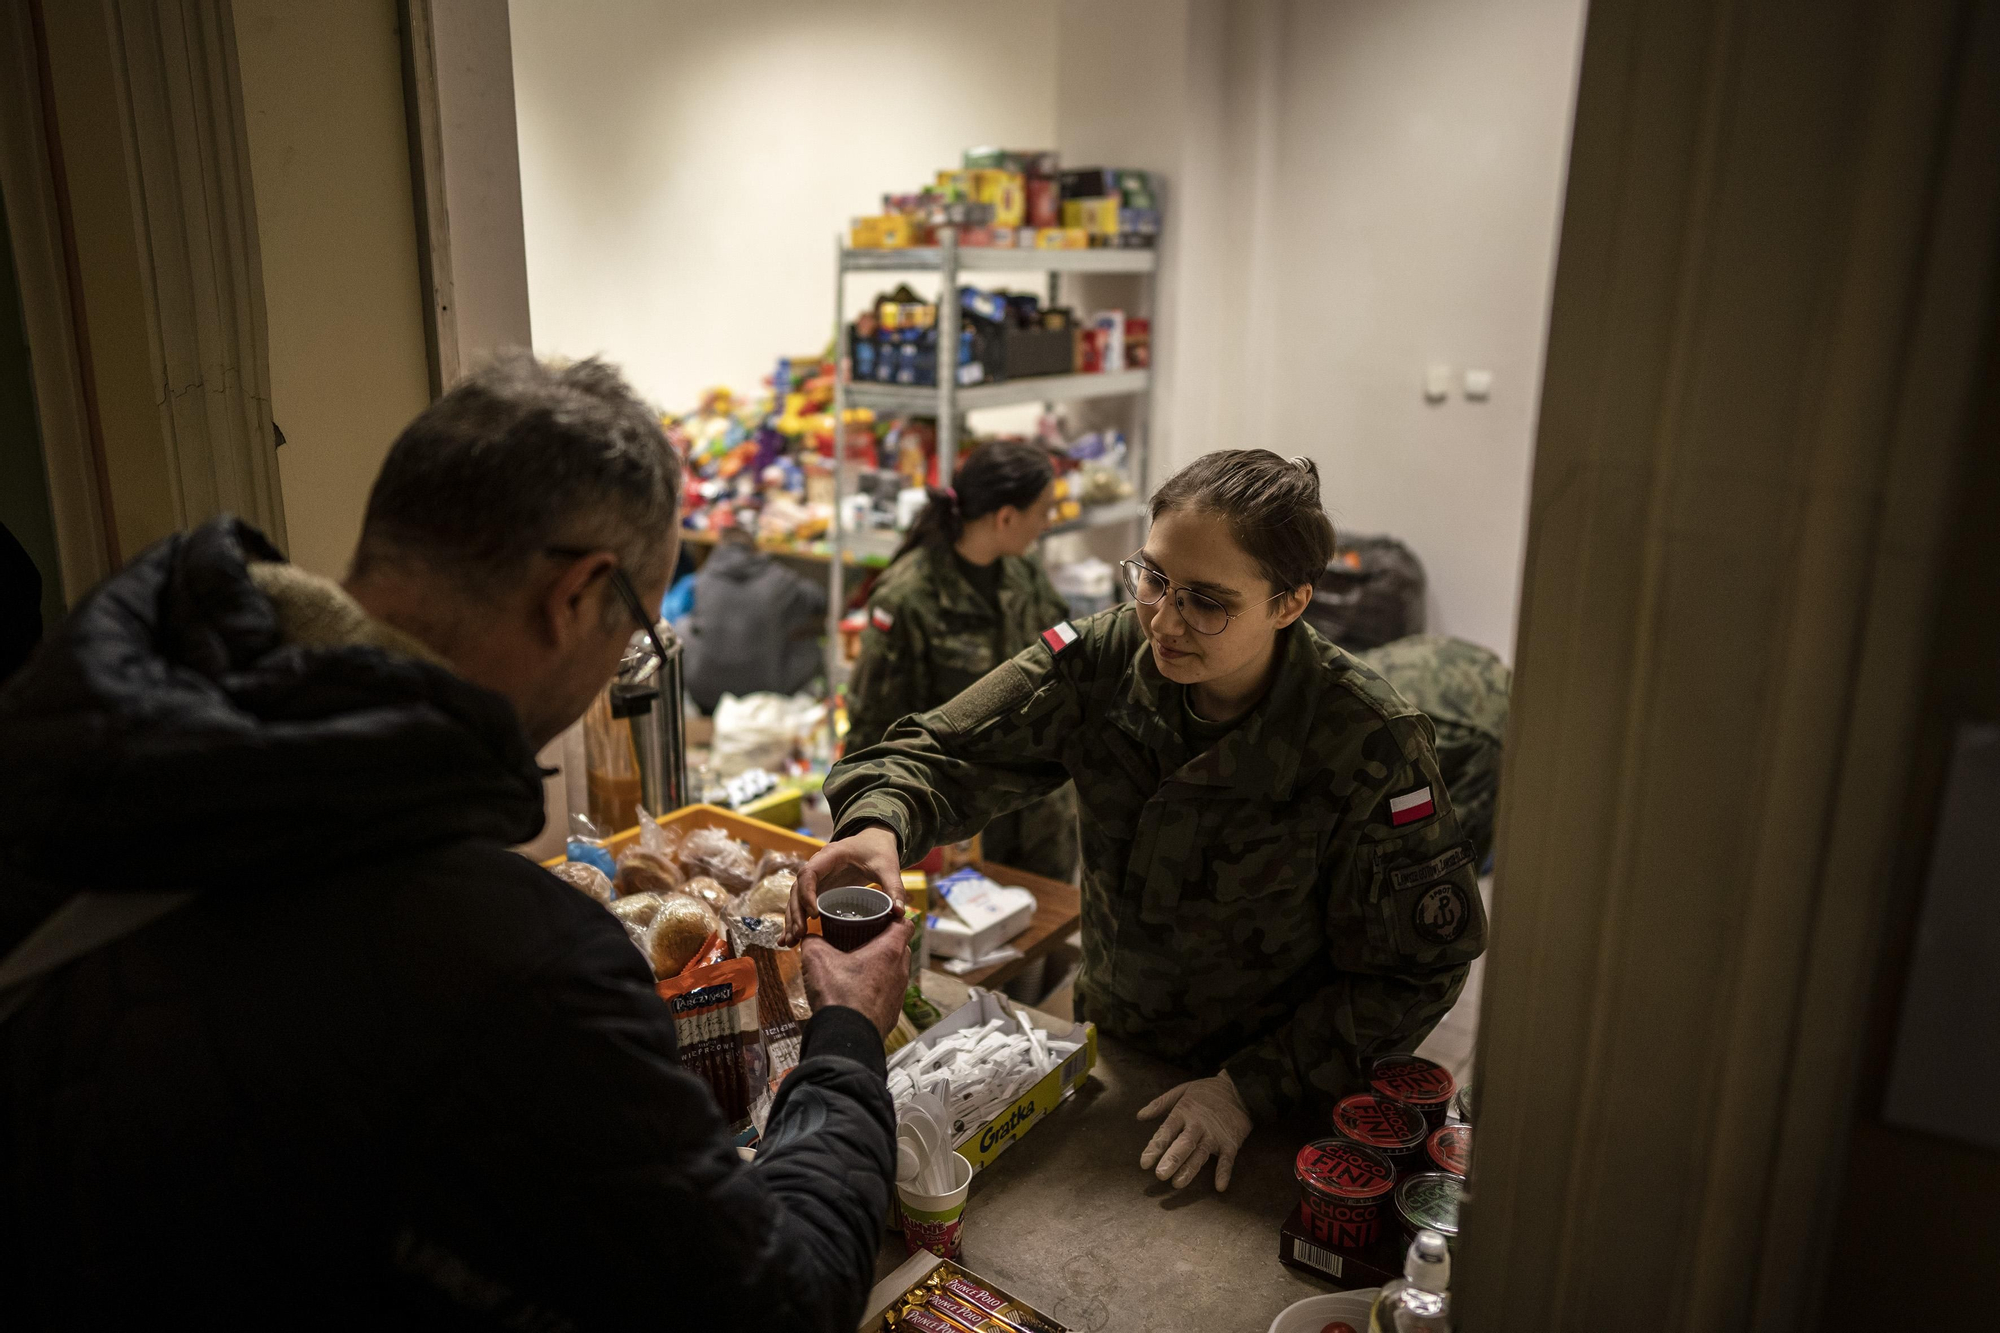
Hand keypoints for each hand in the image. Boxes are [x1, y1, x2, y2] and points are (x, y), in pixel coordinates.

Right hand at [781, 824, 903, 945]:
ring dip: (791, 920)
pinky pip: (802, 904)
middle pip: (797, 889)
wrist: (875, 841)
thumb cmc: (879, 851)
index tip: (814, 914)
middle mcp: (818, 867)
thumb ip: (894, 888)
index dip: (807, 893)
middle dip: (795, 912)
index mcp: (830, 856)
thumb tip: (900, 913)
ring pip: (796, 898)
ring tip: (790, 943)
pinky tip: (790, 940)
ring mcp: (817, 879)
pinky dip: (796, 921)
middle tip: (798, 935)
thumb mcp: (888, 867)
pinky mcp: (819, 890)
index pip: (809, 873)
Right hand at [799, 919, 912, 1037]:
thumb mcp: (816, 959)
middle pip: (900, 947)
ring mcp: (899, 993)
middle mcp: (900, 970)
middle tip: (863, 940)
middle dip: (884, 942)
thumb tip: (809, 937)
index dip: (894, 917)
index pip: (906, 923)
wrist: (846, 1038)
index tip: (880, 917)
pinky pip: (888, 993)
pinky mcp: (892, 1012)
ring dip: (880, 966)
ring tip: (858, 967)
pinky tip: (857, 992)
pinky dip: (876, 988)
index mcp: (890, 951)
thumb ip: (813, 941)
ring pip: (894, 971)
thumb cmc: (838, 996)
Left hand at [1137, 1071, 1252, 1190]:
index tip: (1144, 1163)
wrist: (1239, 1088)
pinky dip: (1224, 1172)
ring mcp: (1215, 1135)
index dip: (1155, 1147)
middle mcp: (1197, 1125)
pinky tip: (1220, 1186)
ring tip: (1178, 1183)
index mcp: (1183, 1112)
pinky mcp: (1231, 1142)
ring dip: (1190, 1168)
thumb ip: (1160, 1104)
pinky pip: (1228, 1159)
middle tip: (1160, 1174)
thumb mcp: (1182, 1091)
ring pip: (1201, 1153)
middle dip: (1172, 1159)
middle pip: (1183, 1144)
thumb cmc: (1207, 1092)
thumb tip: (1139, 1116)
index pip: (1166, 1131)